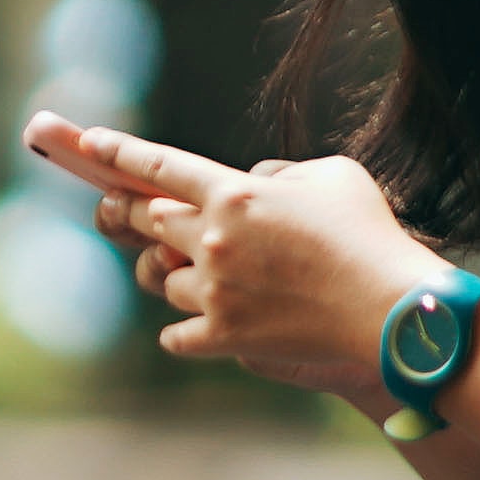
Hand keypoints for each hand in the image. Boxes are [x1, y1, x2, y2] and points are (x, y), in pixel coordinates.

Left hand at [24, 117, 436, 404]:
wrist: (389, 308)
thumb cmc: (369, 233)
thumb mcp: (331, 175)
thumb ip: (280, 173)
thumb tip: (250, 183)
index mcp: (234, 193)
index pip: (159, 166)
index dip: (119, 154)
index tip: (90, 143)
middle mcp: (212, 239)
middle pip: (148, 222)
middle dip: (141, 215)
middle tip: (145, 216)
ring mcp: (214, 291)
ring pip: (162, 279)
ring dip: (180, 275)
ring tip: (218, 278)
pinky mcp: (223, 337)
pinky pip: (176, 335)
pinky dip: (187, 330)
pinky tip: (206, 325)